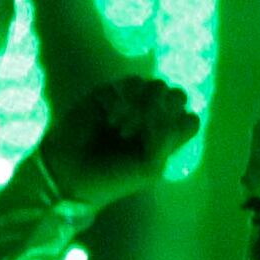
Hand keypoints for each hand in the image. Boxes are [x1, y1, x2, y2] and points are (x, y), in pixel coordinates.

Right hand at [34, 77, 196, 210]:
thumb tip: (168, 108)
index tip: (163, 140)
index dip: (180, 125)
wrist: (70, 172)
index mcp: (165, 142)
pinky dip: (127, 97)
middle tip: (144, 128)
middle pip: (178, 97)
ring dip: (145, 103)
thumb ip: (167, 138)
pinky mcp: (111, 93)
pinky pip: (133, 82)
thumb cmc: (113, 177)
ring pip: (157, 86)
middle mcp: (152, 120)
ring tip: (123, 127)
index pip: (189, 120)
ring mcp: (132, 105)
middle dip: (166, 109)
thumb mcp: (149, 166)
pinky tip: (112, 117)